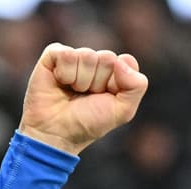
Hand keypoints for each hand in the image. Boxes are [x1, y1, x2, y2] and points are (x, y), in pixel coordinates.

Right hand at [18, 44, 147, 155]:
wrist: (58, 132)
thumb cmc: (89, 122)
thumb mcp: (123, 111)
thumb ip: (136, 86)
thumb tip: (121, 60)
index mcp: (115, 72)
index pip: (125, 61)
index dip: (116, 83)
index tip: (106, 97)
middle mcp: (96, 61)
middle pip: (107, 57)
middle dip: (98, 82)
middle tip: (87, 96)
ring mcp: (75, 56)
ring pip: (87, 55)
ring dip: (80, 81)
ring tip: (73, 91)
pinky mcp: (54, 54)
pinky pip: (66, 54)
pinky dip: (64, 73)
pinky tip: (60, 82)